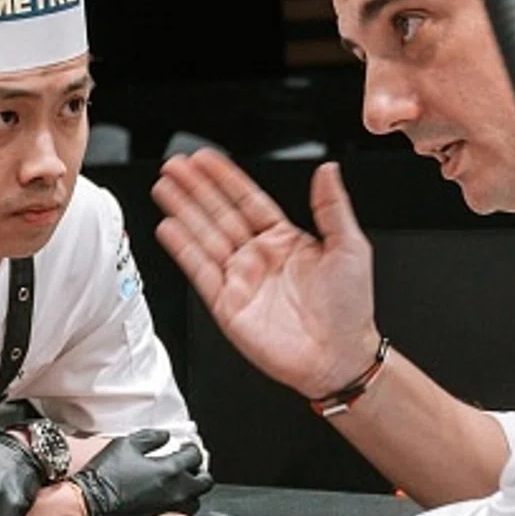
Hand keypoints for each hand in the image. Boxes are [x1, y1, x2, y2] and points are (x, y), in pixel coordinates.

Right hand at [68, 429, 213, 515]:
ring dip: (190, 489)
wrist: (90, 506)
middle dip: (198, 471)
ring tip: (178, 483)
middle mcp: (176, 492)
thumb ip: (150, 437)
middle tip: (188, 466)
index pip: (195, 456)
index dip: (191, 449)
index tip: (185, 447)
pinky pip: (180, 512)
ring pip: (195, 500)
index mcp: (170, 470)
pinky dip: (178, 503)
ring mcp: (171, 510)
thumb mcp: (125, 444)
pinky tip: (164, 498)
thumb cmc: (105, 475)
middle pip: (205, 482)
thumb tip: (165, 436)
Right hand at [153, 151, 379, 396]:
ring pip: (204, 236)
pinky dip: (183, 249)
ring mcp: (240, 279)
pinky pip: (200, 271)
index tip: (206, 159)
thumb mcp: (350, 248)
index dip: (225, 178)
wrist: (339, 356)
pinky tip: (169, 228)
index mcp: (284, 241)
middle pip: (218, 213)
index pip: (248, 200)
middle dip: (195, 188)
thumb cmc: (350, 310)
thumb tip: (328, 171)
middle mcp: (258, 257)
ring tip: (164, 188)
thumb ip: (332, 207)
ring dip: (182, 211)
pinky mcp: (226, 304)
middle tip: (175, 166)